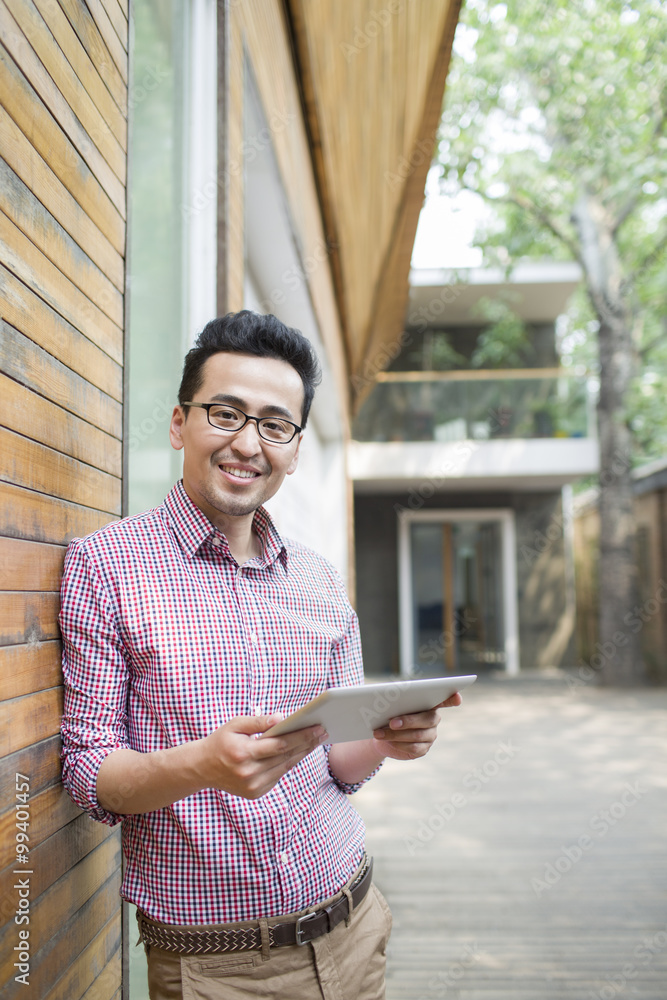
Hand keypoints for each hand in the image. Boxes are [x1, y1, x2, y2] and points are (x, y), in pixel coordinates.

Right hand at [199, 715, 327, 798]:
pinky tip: (299, 752)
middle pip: (286, 757)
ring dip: (302, 754)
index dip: (301, 736)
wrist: (202, 768)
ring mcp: (253, 786)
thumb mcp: (235, 725)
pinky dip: (289, 763)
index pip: (280, 744)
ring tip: (315, 740)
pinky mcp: (255, 793)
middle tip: (323, 732)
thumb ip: (259, 722)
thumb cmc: (221, 742)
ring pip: (285, 767)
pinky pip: (278, 776)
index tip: (317, 727)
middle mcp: (249, 773)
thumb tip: (282, 718)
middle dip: (307, 743)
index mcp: (243, 754)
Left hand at [371, 692, 461, 760]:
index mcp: (429, 702)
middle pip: (428, 719)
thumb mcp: (389, 704)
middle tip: (392, 722)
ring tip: (379, 733)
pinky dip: (398, 744)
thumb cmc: (387, 712)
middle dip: (409, 721)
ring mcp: (430, 735)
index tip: (457, 697)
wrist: (380, 733)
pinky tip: (387, 741)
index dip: (452, 699)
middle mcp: (433, 718)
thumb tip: (388, 700)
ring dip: (396, 734)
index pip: (446, 699)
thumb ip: (394, 700)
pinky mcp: (423, 749)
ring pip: (417, 735)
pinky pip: (413, 748)